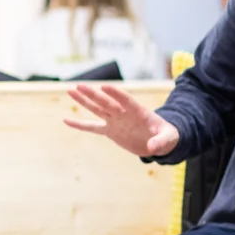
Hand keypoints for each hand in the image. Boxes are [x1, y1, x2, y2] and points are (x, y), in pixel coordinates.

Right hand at [64, 83, 179, 156]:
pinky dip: (79, 124)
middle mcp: (124, 113)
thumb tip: (152, 148)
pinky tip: (66, 120)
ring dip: (84, 101)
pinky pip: (92, 127)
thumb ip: (161, 141)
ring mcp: (115, 121)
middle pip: (106, 102)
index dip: (116, 94)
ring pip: (97, 109)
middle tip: (79, 86)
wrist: (159, 141)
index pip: (126, 100)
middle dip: (93, 94)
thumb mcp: (169, 139)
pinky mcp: (110, 130)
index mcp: (139, 112)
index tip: (104, 87)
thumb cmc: (167, 136)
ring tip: (71, 91)